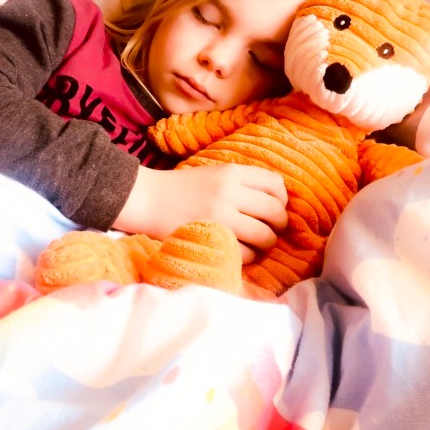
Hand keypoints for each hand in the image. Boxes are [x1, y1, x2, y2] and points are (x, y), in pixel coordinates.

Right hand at [113, 165, 287, 262]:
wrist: (147, 199)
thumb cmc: (181, 189)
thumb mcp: (214, 174)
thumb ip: (242, 184)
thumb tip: (277, 204)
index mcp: (232, 172)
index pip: (276, 184)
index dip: (282, 200)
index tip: (275, 209)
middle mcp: (230, 191)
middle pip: (275, 211)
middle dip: (278, 225)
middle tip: (270, 231)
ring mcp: (221, 215)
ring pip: (264, 235)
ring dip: (266, 244)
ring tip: (258, 246)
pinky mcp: (212, 237)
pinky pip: (244, 253)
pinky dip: (247, 257)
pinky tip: (240, 253)